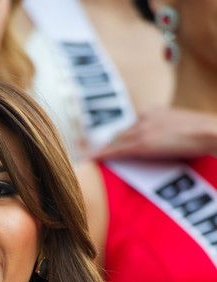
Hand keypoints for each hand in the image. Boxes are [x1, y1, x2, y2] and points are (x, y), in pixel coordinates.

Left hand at [92, 107, 216, 160]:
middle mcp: (145, 117)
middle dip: (106, 144)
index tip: (109, 143)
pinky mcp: (143, 143)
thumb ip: (165, 132)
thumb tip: (160, 143)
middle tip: (87, 151)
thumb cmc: (201, 133)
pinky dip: (101, 155)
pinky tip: (89, 160)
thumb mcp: (180, 128)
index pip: (130, 126)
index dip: (118, 137)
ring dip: (100, 151)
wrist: (209, 131)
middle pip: (119, 134)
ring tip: (86, 158)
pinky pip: (116, 151)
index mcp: (154, 111)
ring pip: (115, 142)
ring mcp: (143, 130)